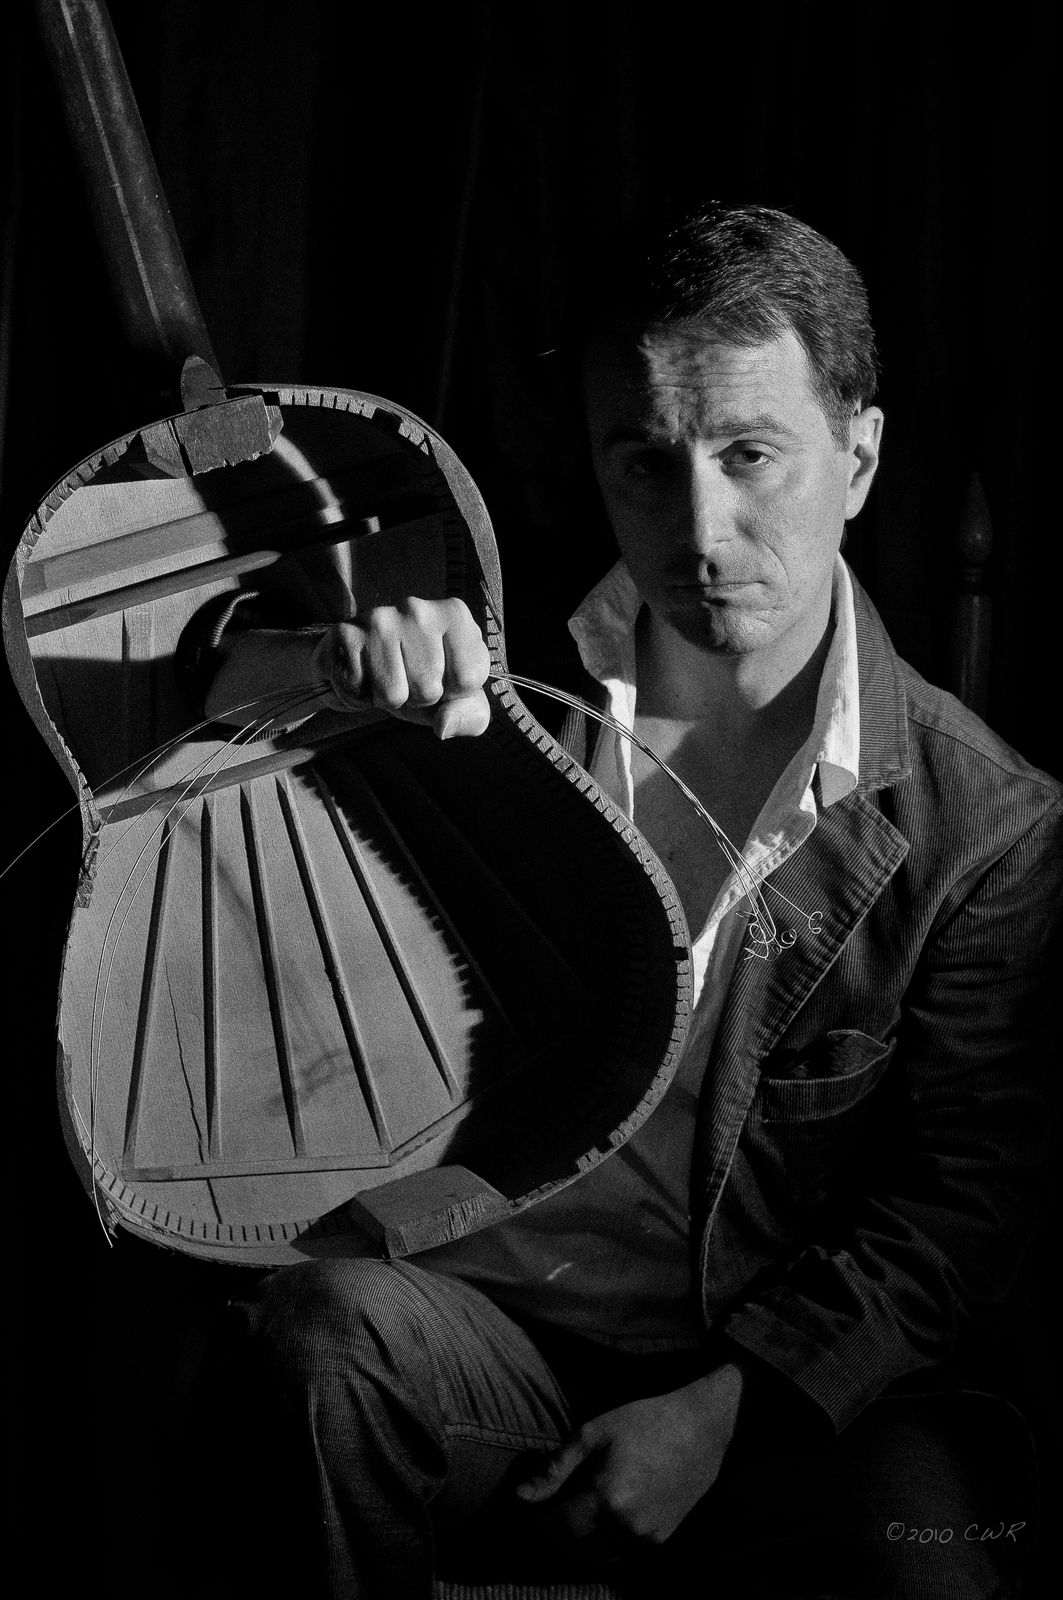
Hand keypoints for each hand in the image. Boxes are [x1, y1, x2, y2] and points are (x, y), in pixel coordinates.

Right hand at [312, 597, 491, 737]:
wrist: (364, 665)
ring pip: (392, 693)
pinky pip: (358, 691)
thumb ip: (470, 715)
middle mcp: (419, 609)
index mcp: (455, 616)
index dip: (452, 693)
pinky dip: (359, 696)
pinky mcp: (346, 633)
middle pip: (429, 689)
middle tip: (407, 679)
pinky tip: (364, 676)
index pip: (469, 679)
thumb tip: (445, 724)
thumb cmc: (419, 678)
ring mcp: (379, 618)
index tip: (441, 679)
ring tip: (386, 677)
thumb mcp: (457, 699)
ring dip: (387, 699)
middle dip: (418, 698)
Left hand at [514, 1363, 743, 1548]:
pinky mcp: (661, 1540)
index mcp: (606, 1497)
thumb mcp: (594, 1432)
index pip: (557, 1529)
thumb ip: (556, 1468)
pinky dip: (607, 1540)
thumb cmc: (644, 1420)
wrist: (700, 1427)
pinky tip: (607, 1513)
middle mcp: (626, 1526)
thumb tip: (521, 1495)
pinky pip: (622, 1551)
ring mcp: (646, 1537)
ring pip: (598, 1554)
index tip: (534, 1510)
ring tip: (578, 1511)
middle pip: (576, 1548)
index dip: (540, 1523)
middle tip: (554, 1509)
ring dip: (583, 1540)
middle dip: (559, 1532)